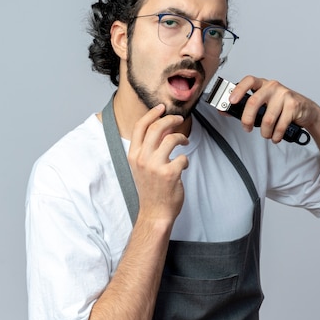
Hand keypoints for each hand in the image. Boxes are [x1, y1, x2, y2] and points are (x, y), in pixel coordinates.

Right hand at [127, 104, 189, 223]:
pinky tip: (183, 165)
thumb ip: (148, 148)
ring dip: (181, 138)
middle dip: (171, 119)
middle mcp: (142, 158)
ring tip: (184, 142)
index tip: (161, 108)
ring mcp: (156, 166)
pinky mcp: (170, 173)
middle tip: (179, 119)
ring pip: (171, 139)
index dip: (152, 113)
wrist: (155, 212)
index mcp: (133, 155)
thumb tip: (162, 128)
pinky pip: (182, 157)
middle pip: (157, 128)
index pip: (140, 126)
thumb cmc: (150, 189)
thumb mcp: (142, 166)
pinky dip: (185, 159)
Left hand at [229, 75, 319, 142]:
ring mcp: (284, 95)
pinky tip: (275, 136)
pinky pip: (280, 125)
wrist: (306, 110)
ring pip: (267, 118)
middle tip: (247, 128)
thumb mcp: (263, 103)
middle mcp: (273, 87)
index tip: (231, 101)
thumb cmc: (281, 106)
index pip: (248, 81)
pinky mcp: (293, 105)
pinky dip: (276, 135)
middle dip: (247, 119)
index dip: (238, 90)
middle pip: (254, 102)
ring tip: (266, 134)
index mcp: (263, 84)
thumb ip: (244, 106)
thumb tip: (223, 110)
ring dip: (265, 132)